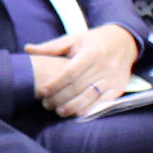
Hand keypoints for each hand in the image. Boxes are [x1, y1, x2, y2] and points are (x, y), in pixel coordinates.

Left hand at [26, 23, 140, 117]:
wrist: (125, 42)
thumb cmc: (94, 41)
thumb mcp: (74, 39)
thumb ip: (51, 47)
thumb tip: (27, 49)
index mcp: (91, 52)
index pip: (69, 72)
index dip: (54, 84)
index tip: (41, 92)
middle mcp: (104, 65)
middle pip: (78, 87)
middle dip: (60, 98)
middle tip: (46, 104)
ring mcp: (113, 78)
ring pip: (90, 97)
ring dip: (72, 107)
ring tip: (58, 111)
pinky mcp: (119, 87)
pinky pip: (104, 103)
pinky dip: (90, 109)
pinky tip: (77, 113)